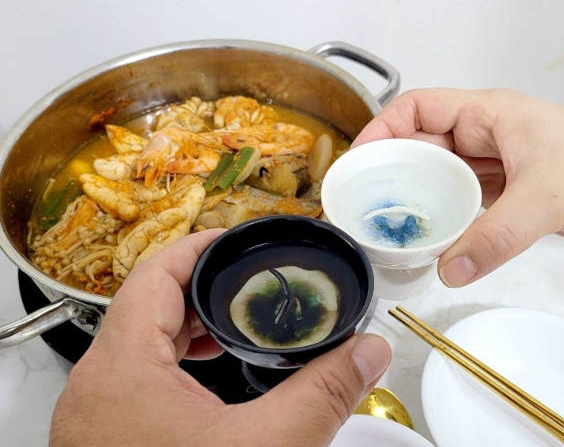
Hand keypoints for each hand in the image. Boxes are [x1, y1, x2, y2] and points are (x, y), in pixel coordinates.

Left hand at [50, 230, 390, 446]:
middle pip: (143, 303)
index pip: (152, 274)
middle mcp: (96, 385)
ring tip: (225, 321)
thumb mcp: (270, 446)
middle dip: (197, 285)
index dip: (195, 246)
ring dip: (182, 323)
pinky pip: (132, 373)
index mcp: (122, 369)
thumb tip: (367, 352)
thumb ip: (325, 392)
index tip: (228, 238)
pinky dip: (168, 358)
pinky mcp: (103, 434)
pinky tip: (202, 370)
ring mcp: (94, 412)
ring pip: (135, 339)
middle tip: (237, 278)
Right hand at [353, 88, 563, 286]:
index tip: (360, 159)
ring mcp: (495, 165)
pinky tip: (431, 236)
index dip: (383, 128)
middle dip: (394, 170)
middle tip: (366, 201)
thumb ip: (496, 236)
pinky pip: (463, 201)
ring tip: (390, 222)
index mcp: (488, 115)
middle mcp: (486, 136)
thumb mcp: (545, 197)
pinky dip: (446, 217)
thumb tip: (451, 270)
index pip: (419, 109)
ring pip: (442, 176)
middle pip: (423, 145)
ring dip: (419, 197)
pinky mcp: (505, 192)